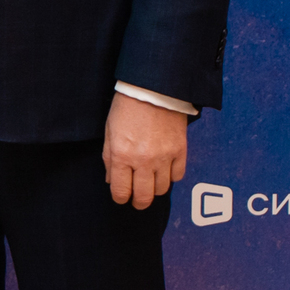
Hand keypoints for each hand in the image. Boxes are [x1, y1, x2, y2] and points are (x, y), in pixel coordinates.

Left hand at [102, 93, 187, 208]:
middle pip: (144, 197)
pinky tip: (164, 169)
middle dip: (139, 202)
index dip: (120, 199)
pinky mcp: (180, 150)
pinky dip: (171, 176)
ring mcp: (164, 157)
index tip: (122, 197)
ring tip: (150, 180)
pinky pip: (177, 176)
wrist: (153, 88)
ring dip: (155, 188)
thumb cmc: (127, 106)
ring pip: (162, 189)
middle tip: (138, 199)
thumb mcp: (109, 132)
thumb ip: (109, 159)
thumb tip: (111, 180)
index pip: (121, 192)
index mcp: (122, 155)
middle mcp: (143, 160)